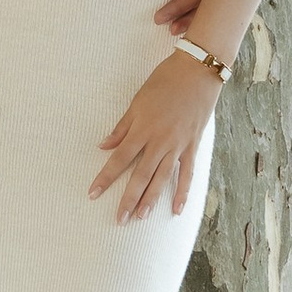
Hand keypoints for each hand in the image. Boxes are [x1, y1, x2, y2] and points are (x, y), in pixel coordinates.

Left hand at [90, 49, 221, 222]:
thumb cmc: (164, 81)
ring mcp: (178, 145)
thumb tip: (103, 146)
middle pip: (140, 175)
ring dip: (151, 199)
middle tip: (119, 220)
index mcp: (142, 129)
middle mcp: (159, 141)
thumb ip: (122, 127)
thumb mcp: (137, 101)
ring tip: (140, 217)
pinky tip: (177, 210)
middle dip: (128, 199)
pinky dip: (183, 192)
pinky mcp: (192, 146)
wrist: (197, 71)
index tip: (93, 193)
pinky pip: (187, 174)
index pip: (119, 159)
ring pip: (162, 179)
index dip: (105, 177)